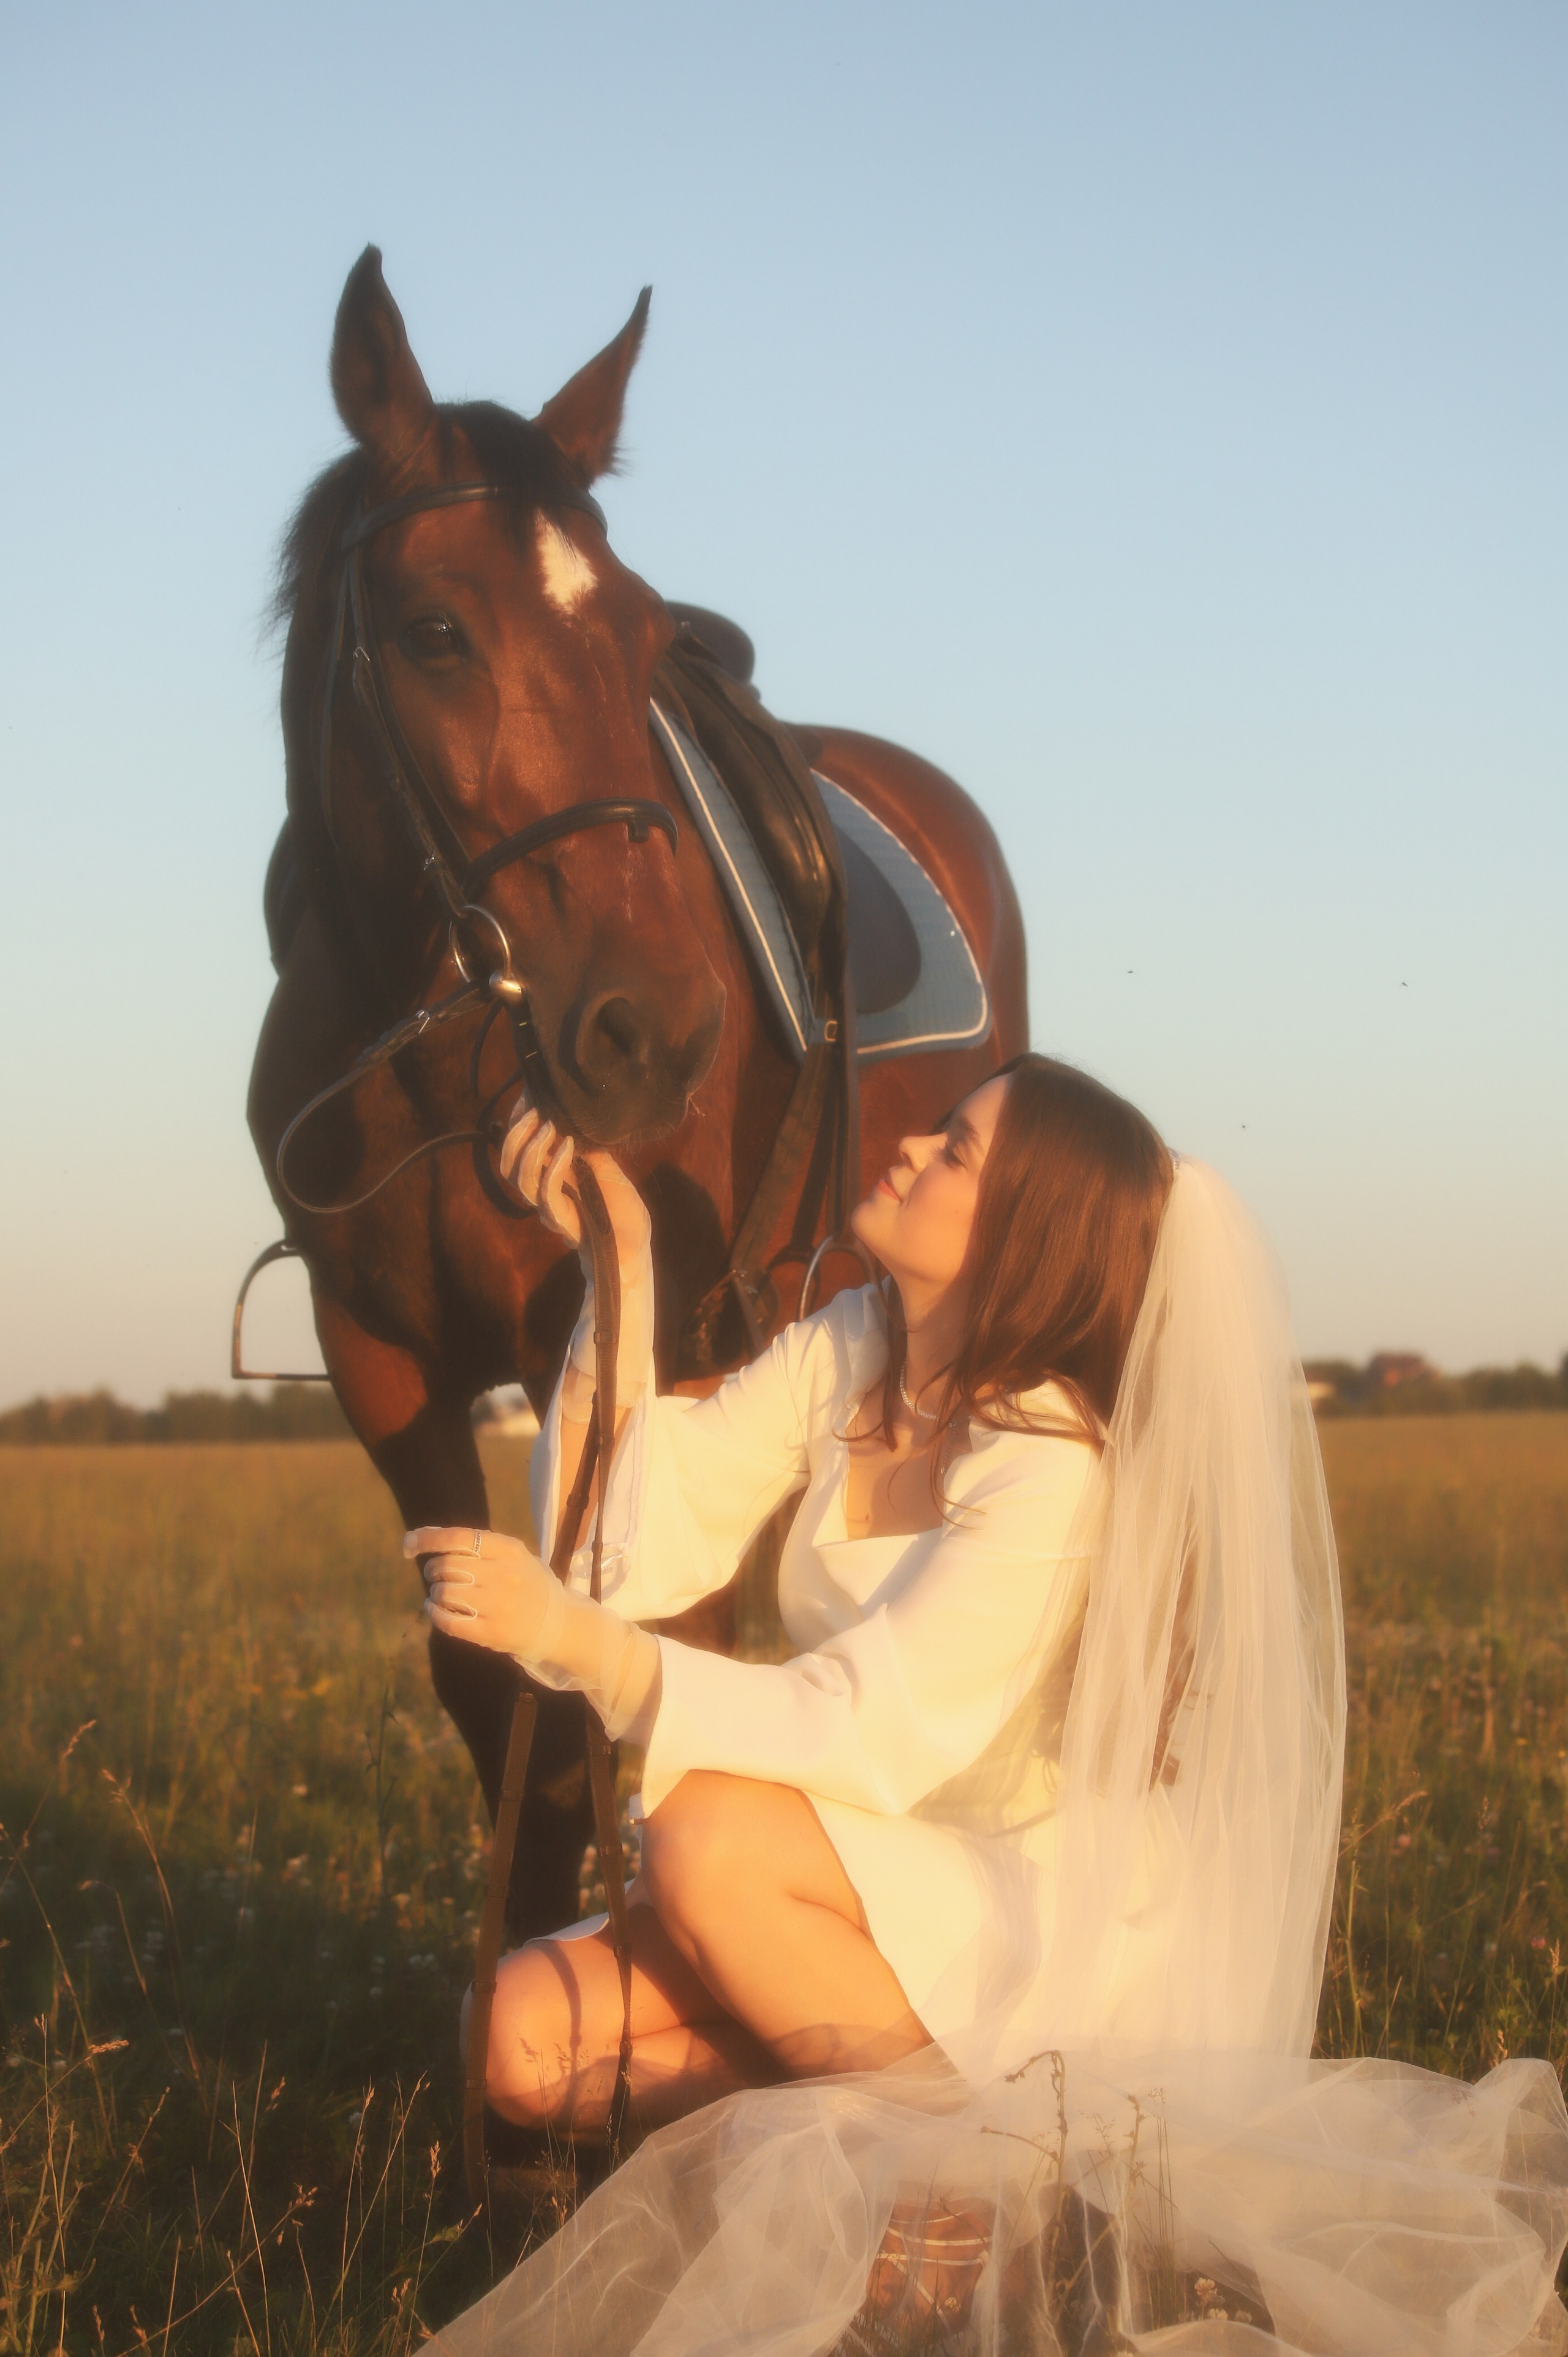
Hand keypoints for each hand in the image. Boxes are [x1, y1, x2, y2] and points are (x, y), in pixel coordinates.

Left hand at [407, 1525, 556, 1659]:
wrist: (557, 1624)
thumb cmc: (528, 1584)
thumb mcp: (512, 1556)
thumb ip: (474, 1544)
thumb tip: (424, 1534)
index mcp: (509, 1550)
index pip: (460, 1537)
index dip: (428, 1539)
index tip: (408, 1543)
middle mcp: (503, 1575)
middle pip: (447, 1565)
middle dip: (433, 1569)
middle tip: (436, 1575)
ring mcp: (496, 1605)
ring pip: (444, 1592)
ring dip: (435, 1592)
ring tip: (442, 1594)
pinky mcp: (490, 1632)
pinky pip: (447, 1620)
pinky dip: (434, 1613)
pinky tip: (436, 1609)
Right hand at [498, 1093, 651, 1277]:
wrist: (634, 1249)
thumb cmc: (621, 1211)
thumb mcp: (606, 1168)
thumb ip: (589, 1147)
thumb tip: (578, 1117)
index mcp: (549, 1178)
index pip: (519, 1149)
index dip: (517, 1124)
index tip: (529, 1097)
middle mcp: (543, 1193)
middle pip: (509, 1164)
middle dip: (517, 1134)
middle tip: (534, 1109)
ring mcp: (550, 1208)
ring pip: (521, 1179)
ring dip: (532, 1148)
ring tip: (549, 1124)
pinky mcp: (562, 1221)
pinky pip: (547, 1193)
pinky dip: (554, 1167)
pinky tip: (569, 1147)